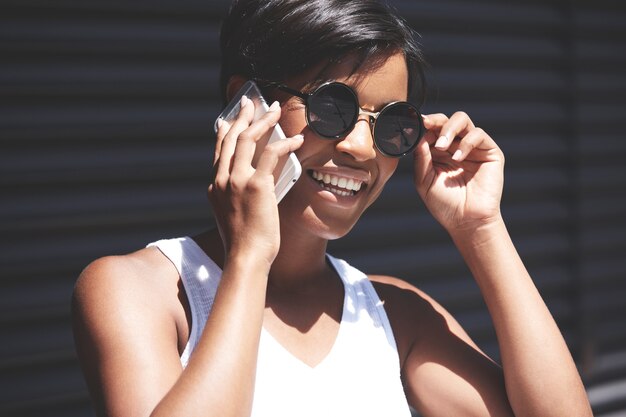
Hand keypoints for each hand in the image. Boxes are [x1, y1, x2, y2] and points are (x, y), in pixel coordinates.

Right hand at [209, 97, 303, 265]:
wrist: (245, 257)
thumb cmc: (244, 242)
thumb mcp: (233, 214)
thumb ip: (238, 195)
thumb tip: (258, 180)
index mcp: (214, 186)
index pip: (219, 150)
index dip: (224, 131)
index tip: (228, 118)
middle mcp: (222, 180)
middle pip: (232, 137)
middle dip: (242, 116)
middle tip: (251, 102)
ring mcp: (237, 181)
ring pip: (249, 139)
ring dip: (264, 120)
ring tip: (276, 109)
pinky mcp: (257, 186)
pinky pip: (271, 155)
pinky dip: (285, 144)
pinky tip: (296, 140)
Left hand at [412, 112, 503, 232]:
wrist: (466, 222)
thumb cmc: (444, 204)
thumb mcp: (424, 180)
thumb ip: (421, 158)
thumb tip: (418, 136)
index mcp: (438, 152)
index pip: (431, 129)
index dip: (422, 125)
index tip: (413, 125)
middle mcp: (455, 146)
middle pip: (446, 119)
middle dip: (435, 120)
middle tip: (426, 126)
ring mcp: (473, 148)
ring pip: (462, 120)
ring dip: (449, 129)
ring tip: (441, 147)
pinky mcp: (489, 152)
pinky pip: (478, 135)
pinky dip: (465, 143)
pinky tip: (457, 158)